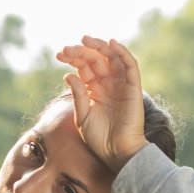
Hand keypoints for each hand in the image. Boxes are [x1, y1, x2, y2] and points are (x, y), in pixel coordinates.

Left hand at [56, 36, 148, 173]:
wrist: (117, 152)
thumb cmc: (99, 139)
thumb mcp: (82, 117)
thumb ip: (77, 96)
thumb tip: (68, 75)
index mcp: (95, 90)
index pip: (84, 67)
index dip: (72, 58)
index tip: (59, 55)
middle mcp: (108, 84)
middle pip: (95, 60)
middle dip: (81, 51)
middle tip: (67, 49)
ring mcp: (121, 85)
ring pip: (112, 58)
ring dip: (100, 46)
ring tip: (85, 39)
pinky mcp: (133, 88)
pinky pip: (130, 65)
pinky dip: (122, 52)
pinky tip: (111, 43)